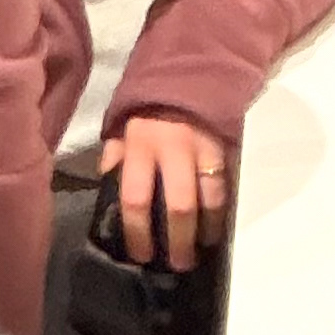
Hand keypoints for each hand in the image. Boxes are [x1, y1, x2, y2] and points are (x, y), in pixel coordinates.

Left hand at [100, 115, 229, 271]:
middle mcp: (172, 151)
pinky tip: (219, 224)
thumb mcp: (120, 127)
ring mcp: (204, 150)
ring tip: (204, 247)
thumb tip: (108, 187)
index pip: (136, 199)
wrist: (188, 71)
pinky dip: (223, 208)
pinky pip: (226, 185)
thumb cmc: (148, 107)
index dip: (138, 233)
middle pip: (179, 206)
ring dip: (208, 229)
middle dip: (179, 240)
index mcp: (138, 147)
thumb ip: (115, 157)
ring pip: (210, 199)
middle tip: (180, 263)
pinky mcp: (226, 148)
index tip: (142, 255)